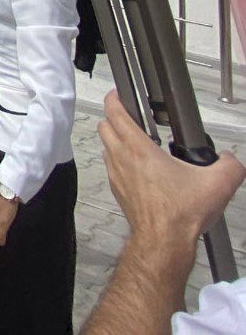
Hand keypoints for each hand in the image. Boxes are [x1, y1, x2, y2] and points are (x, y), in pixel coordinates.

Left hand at [97, 89, 245, 244]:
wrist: (164, 241)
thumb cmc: (181, 214)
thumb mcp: (219, 183)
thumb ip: (230, 165)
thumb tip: (230, 159)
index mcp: (139, 149)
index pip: (115, 113)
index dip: (114, 99)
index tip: (118, 93)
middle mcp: (122, 159)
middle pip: (104, 126)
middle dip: (113, 117)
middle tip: (129, 115)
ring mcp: (116, 175)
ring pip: (106, 146)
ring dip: (115, 139)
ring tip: (135, 140)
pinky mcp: (118, 190)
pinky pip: (111, 167)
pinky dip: (119, 160)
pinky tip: (139, 167)